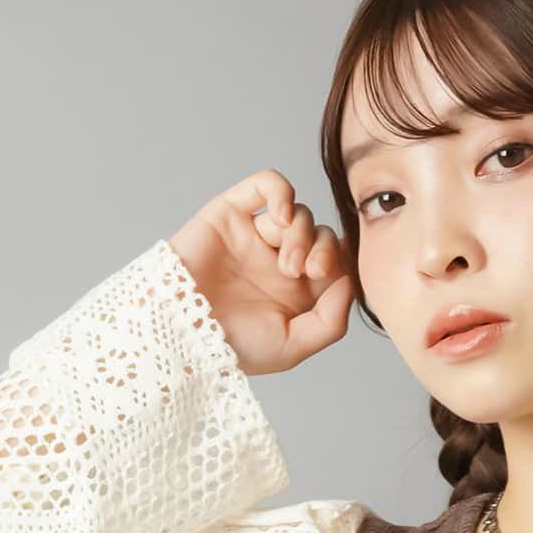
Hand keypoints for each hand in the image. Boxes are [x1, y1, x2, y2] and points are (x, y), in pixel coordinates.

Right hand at [168, 168, 356, 377]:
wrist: (182, 331)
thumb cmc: (231, 346)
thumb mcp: (291, 347)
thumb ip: (330, 321)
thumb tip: (349, 282)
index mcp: (295, 293)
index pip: (335, 262)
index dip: (341, 263)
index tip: (329, 279)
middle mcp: (276, 261)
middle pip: (320, 234)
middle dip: (323, 248)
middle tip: (310, 270)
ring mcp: (255, 236)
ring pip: (297, 213)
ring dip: (301, 233)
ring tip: (286, 264)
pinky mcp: (232, 214)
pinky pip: (265, 184)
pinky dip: (282, 192)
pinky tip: (282, 217)